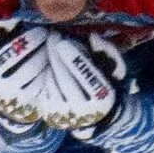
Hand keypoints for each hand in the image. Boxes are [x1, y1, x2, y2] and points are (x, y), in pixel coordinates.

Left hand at [0, 21, 123, 131]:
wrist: (93, 112)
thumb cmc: (103, 81)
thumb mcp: (113, 67)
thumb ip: (108, 52)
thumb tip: (94, 39)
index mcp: (103, 99)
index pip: (87, 78)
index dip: (75, 59)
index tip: (63, 42)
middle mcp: (83, 112)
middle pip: (65, 81)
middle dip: (56, 57)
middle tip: (51, 36)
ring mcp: (65, 115)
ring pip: (51, 85)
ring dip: (45, 62)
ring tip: (45, 44)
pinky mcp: (50, 114)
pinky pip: (42, 90)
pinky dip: (39, 73)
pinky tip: (40, 57)